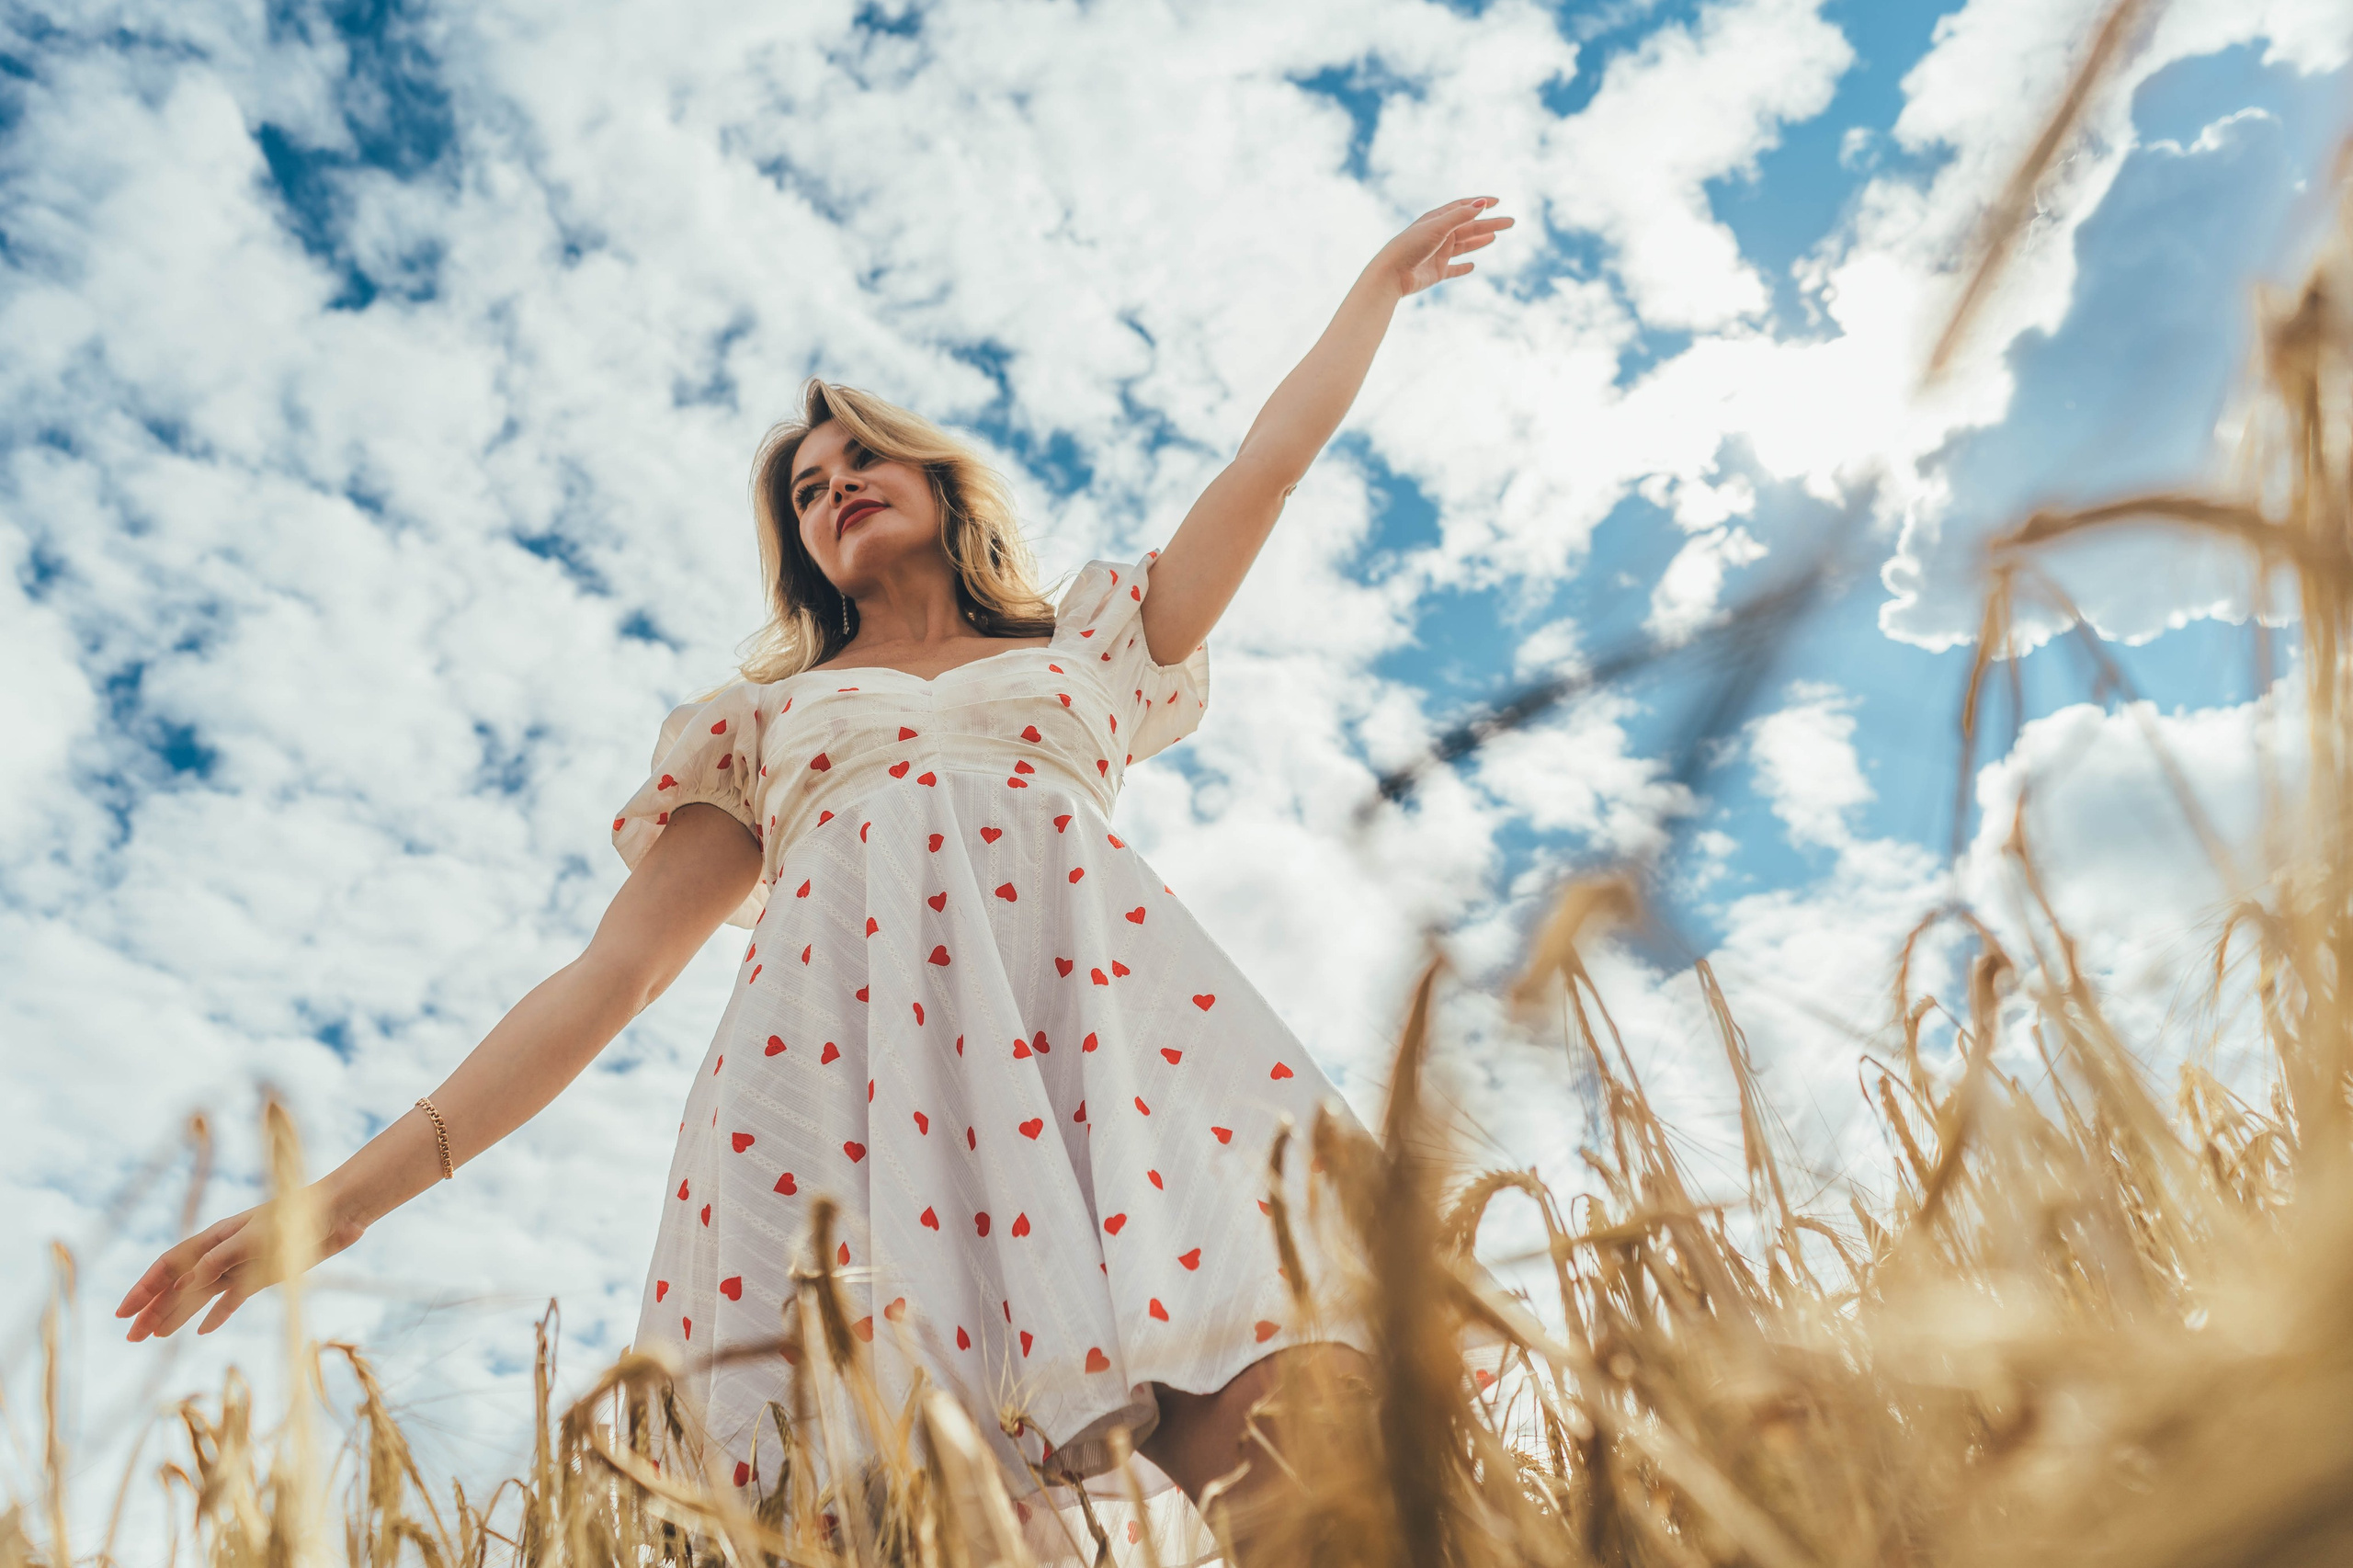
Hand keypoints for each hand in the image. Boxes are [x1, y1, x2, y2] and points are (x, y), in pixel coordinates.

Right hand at [115, 1188, 366, 1340]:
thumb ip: (220, 1259)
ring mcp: (242, 1264)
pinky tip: (202, 1331)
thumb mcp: (256, 1238)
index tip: (122, 1313)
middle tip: (131, 1338)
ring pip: (200, 1295)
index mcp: (215, 1239)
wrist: (336, 1212)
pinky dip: (217, 1314)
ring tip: (155, 1337)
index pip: (170, 1265)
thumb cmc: (294, 1218)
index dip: (144, 1289)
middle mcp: (223, 1252)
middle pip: (179, 1284)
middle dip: (152, 1309)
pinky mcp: (264, 1275)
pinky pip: (232, 1298)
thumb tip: (184, 1285)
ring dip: (177, 1315)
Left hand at [1371, 196, 1514, 298]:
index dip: (1479, 203)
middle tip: (1510, 223)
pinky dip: (1463, 268)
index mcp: (1437, 219)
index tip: (1497, 202)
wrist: (1392, 274)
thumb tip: (1483, 203)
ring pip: (1464, 246)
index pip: (1462, 207)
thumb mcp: (1438, 227)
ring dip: (1479, 241)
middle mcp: (1438, 235)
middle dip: (1489, 224)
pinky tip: (1473, 266)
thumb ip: (1461, 216)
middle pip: (1469, 227)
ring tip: (1495, 237)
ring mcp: (1438, 254)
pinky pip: (1453, 269)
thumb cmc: (1411, 246)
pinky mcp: (1436, 273)